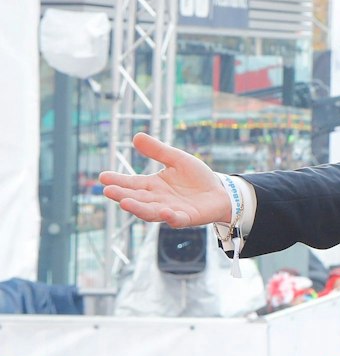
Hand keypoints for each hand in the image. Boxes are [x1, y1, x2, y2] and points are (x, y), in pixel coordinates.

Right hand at [99, 133, 231, 226]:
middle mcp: (157, 200)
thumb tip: (136, 136)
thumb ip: (158, 151)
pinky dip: (169, 217)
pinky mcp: (187, 218)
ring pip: (150, 212)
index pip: (131, 183)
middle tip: (107, 191)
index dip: (118, 181)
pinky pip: (176, 220)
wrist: (220, 191)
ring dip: (138, 208)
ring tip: (124, 203)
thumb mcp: (177, 159)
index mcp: (153, 185)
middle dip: (122, 195)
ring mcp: (171, 210)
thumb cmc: (196, 177)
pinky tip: (164, 211)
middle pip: (136, 198)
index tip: (102, 177)